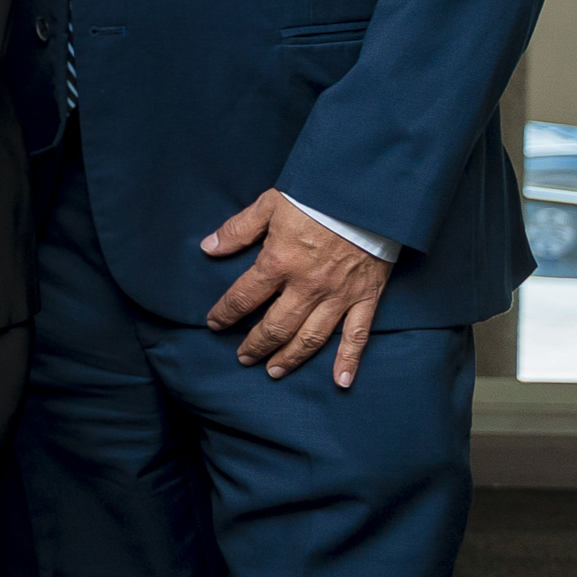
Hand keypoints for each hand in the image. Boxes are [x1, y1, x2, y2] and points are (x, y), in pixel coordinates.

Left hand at [203, 188, 391, 386]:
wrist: (368, 194)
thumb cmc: (317, 196)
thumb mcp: (269, 205)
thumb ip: (238, 230)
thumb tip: (208, 248)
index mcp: (279, 262)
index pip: (244, 297)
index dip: (226, 313)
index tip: (214, 324)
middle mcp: (306, 286)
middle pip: (275, 326)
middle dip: (256, 344)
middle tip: (242, 357)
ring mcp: (338, 295)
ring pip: (310, 337)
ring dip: (290, 357)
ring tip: (273, 371)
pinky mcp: (366, 298)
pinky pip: (357, 336)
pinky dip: (349, 361)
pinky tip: (340, 382)